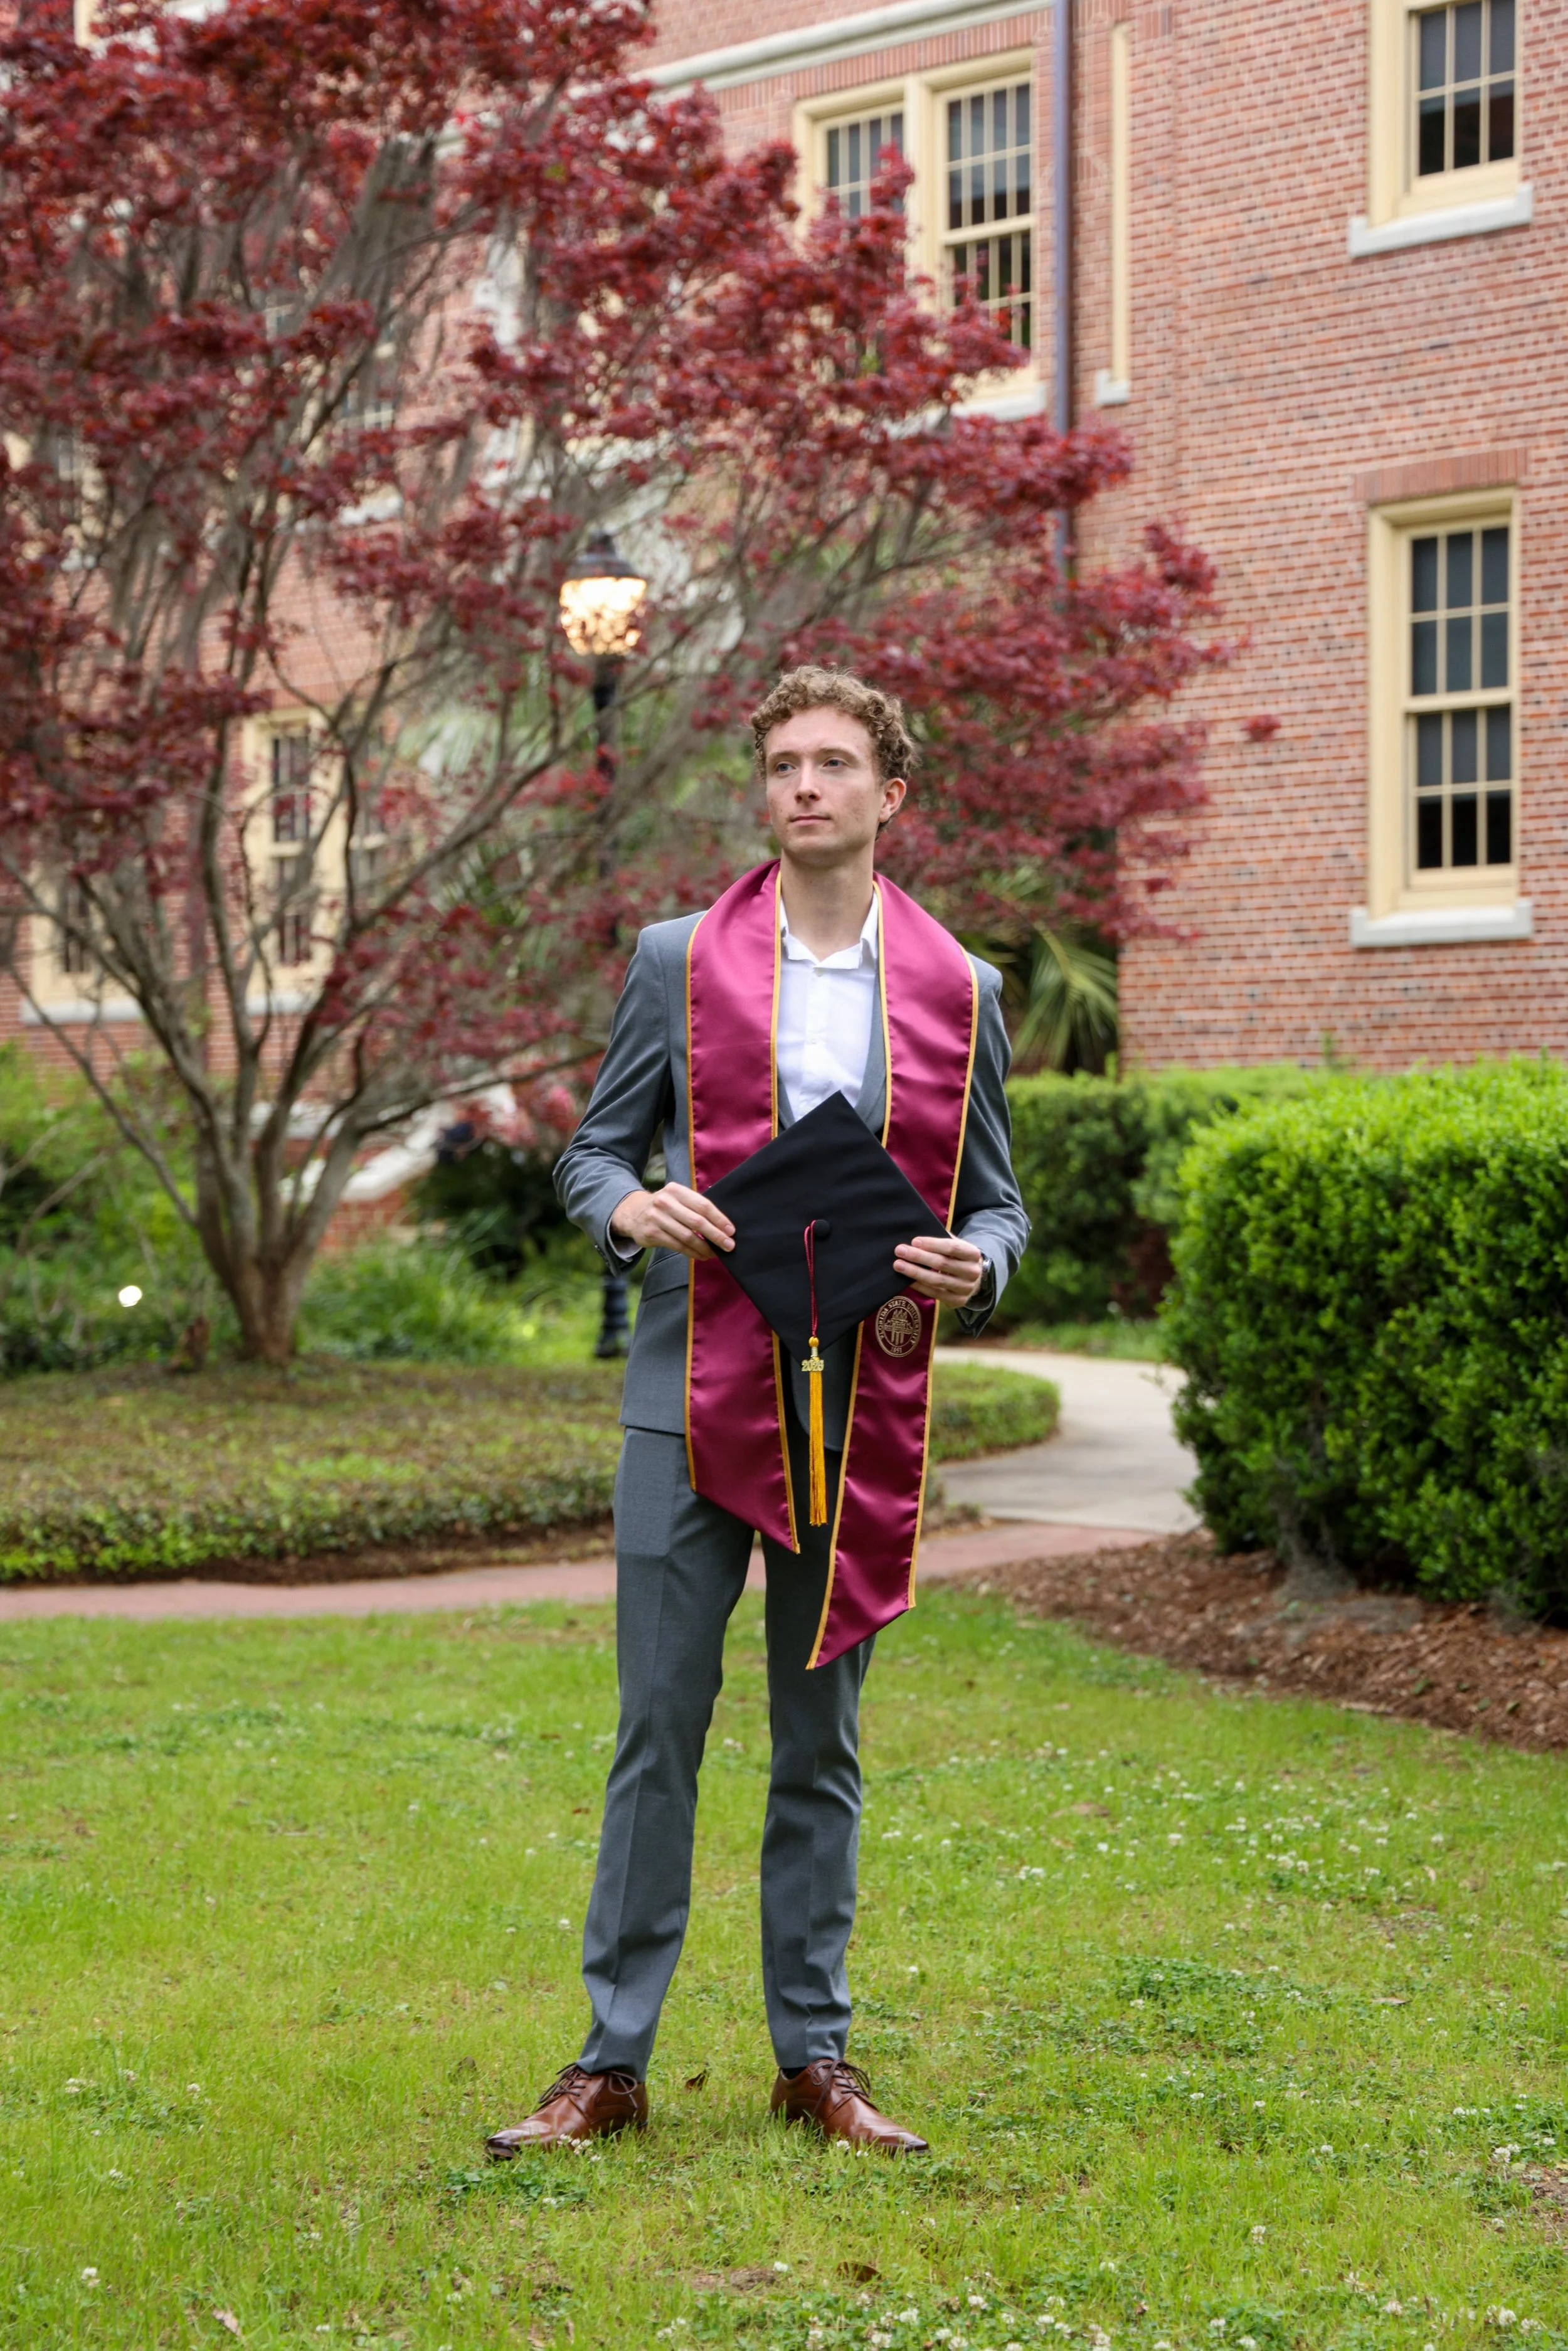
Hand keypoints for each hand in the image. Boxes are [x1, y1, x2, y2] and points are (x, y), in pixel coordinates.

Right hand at [610, 1182, 735, 1261]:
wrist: (632, 1212)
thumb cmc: (664, 1206)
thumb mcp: (676, 1198)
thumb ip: (695, 1207)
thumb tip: (722, 1226)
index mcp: (676, 1190)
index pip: (703, 1205)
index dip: (719, 1219)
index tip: (731, 1231)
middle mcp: (665, 1202)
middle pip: (697, 1221)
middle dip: (715, 1235)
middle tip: (729, 1245)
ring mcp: (657, 1218)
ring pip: (687, 1236)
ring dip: (704, 1247)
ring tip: (715, 1253)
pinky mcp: (652, 1233)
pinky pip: (678, 1245)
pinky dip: (692, 1252)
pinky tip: (701, 1256)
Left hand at [894, 1233, 985, 1306]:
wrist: (973, 1279)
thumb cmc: (958, 1258)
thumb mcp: (957, 1245)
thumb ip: (942, 1239)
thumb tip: (917, 1239)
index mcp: (973, 1254)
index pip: (952, 1247)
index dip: (932, 1244)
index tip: (914, 1241)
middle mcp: (973, 1272)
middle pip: (942, 1264)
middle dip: (918, 1257)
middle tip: (900, 1251)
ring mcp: (966, 1288)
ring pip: (937, 1280)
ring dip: (915, 1272)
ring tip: (898, 1265)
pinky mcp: (958, 1301)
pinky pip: (935, 1294)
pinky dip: (919, 1286)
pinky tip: (907, 1280)